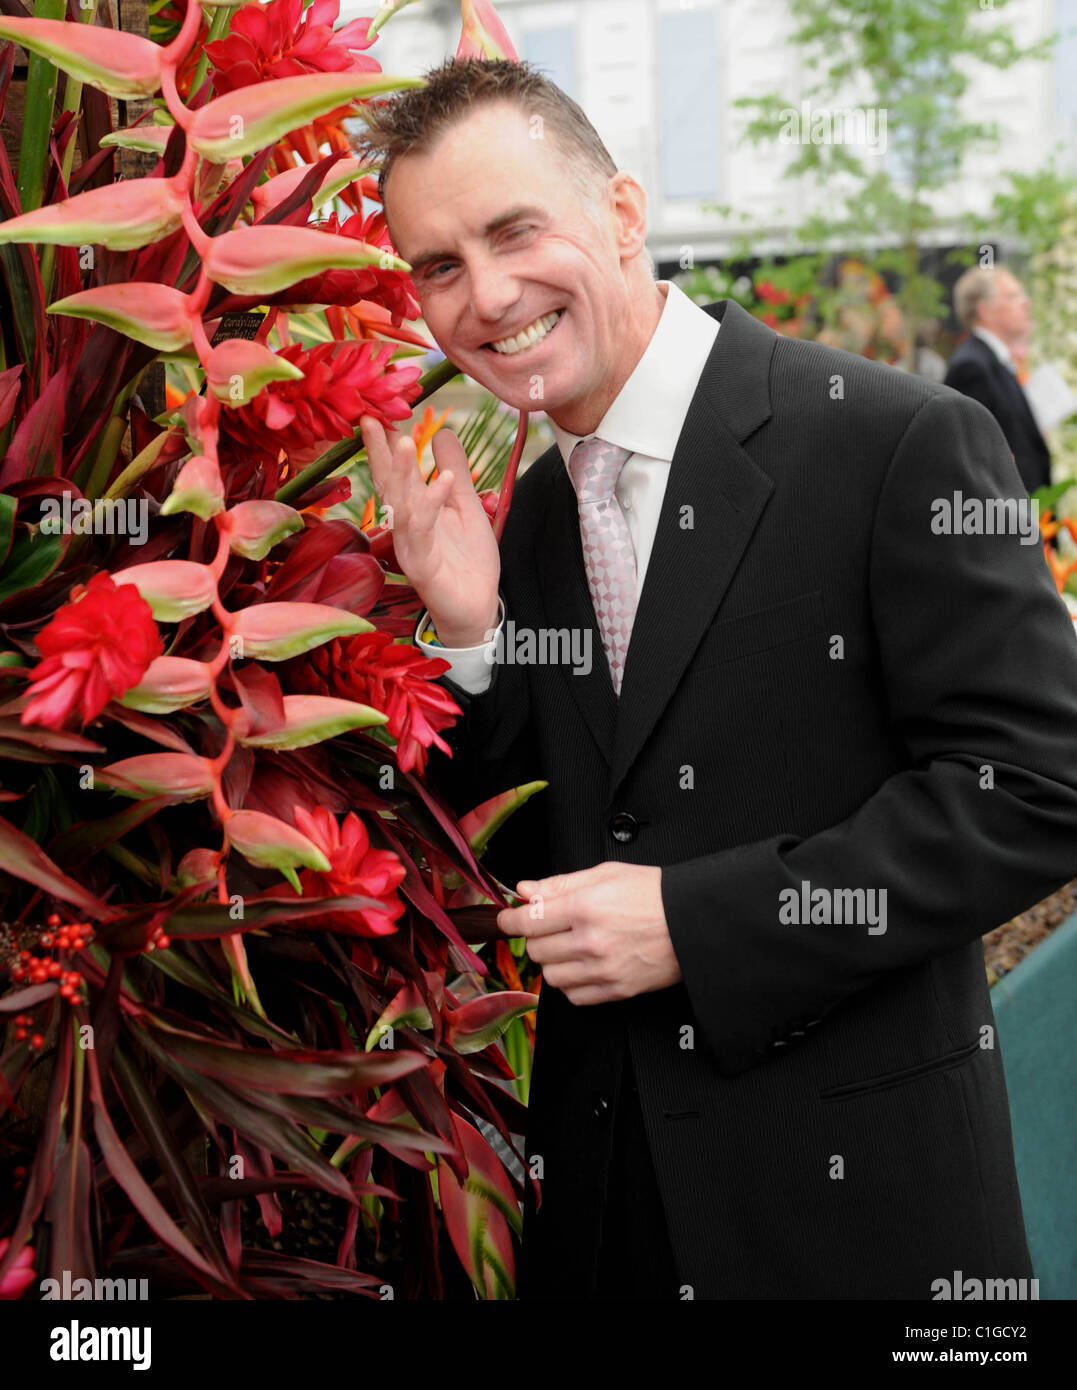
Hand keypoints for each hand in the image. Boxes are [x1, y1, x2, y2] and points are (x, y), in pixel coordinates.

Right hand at [360, 415, 499, 645]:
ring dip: (401, 473)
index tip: (375, 412)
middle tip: (372, 418)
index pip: (395, 473)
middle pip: (389, 484)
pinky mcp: (423, 568)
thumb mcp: (466, 507)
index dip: (384, 445)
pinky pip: (424, 533)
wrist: (477, 608)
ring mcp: (411, 547)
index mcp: (414, 511)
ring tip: (405, 439)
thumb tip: (442, 432)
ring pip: (401, 505)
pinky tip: (443, 482)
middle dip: (381, 452)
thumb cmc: (466, 560)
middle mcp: (406, 527)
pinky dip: (431, 506)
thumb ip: (455, 472)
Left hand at [496, 863, 681, 1004]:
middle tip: (550, 928)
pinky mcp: (617, 990)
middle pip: (537, 950)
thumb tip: (525, 890)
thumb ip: (560, 884)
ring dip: (554, 962)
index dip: (511, 920)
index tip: (508, 920)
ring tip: (570, 947)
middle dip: (537, 938)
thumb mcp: (606, 873)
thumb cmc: (654, 894)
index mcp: (585, 906)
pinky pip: (575, 996)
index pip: (528, 920)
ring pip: (552, 976)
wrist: (693, 921)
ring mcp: (603, 969)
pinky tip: (584, 966)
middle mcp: (591, 940)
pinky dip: (572, 984)